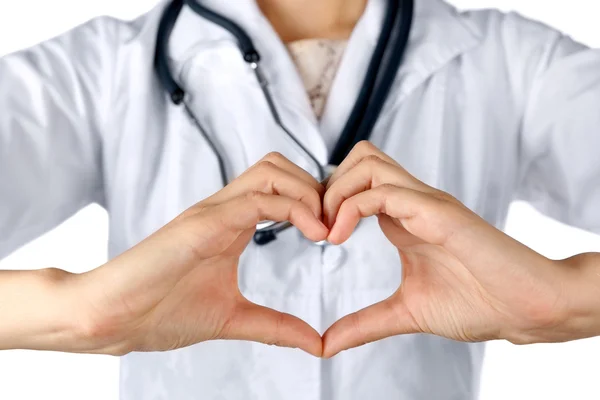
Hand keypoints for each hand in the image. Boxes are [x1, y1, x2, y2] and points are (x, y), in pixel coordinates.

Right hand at [69, 153, 327, 356]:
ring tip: (325, 230)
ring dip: (308, 192)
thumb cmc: (160, 313)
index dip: (314, 202)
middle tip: (335, 226)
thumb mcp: (233, 319)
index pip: (280, 187)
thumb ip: (276, 326)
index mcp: (230, 225)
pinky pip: (256, 198)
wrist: (111, 318)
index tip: (335, 233)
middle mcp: (222, 209)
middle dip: (316, 188)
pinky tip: (313, 233)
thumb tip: (315, 342)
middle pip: (279, 166)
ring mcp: (212, 212)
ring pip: (271, 171)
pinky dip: (293, 208)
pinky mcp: (202, 223)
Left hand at [321, 142, 570, 357]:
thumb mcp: (405, 312)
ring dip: (336, 191)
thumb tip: (328, 343)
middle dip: (327, 185)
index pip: (356, 180)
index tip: (313, 235)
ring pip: (368, 161)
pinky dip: (352, 207)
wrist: (526, 309)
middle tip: (315, 227)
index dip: (327, 200)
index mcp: (403, 218)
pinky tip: (339, 237)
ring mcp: (426, 203)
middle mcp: (413, 201)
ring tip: (327, 232)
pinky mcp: (439, 212)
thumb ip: (365, 323)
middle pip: (359, 156)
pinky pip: (385, 190)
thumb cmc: (478, 304)